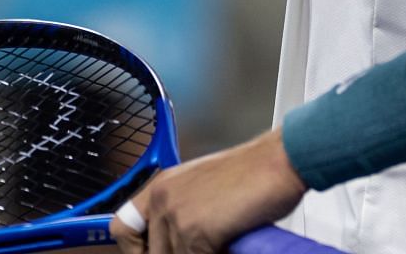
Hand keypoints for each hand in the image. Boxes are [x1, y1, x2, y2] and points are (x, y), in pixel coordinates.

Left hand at [109, 127, 305, 253]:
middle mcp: (163, 198)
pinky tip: (229, 245)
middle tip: (202, 247)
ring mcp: (176, 215)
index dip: (135, 250)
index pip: (123, 228)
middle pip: (150, 253)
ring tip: (221, 243)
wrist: (281, 160)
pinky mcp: (194, 231)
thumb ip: (186, 212)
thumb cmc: (256, 173)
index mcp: (163, 185)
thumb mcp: (207, 187)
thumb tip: (182, 244)